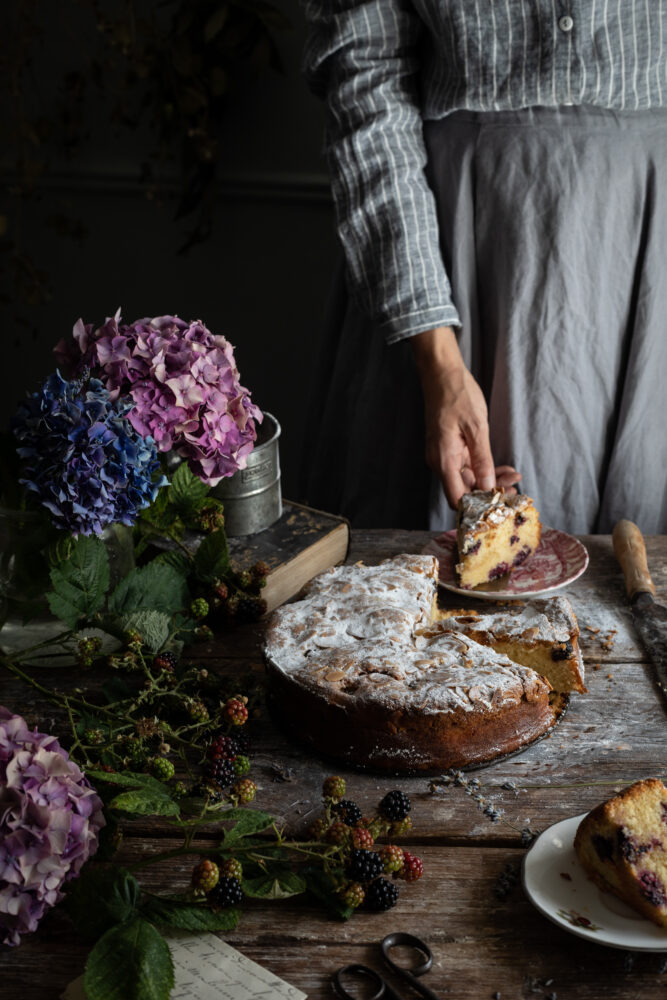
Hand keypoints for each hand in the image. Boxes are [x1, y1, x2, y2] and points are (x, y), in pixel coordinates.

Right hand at [410, 326, 520, 508]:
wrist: (442, 374)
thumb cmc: (458, 396)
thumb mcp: (477, 428)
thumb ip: (483, 460)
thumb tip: (488, 487)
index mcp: (444, 460)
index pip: (457, 498)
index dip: (478, 507)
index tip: (499, 504)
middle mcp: (440, 462)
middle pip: (464, 490)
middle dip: (489, 492)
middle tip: (514, 490)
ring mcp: (444, 455)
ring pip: (467, 479)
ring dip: (489, 480)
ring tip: (514, 476)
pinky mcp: (449, 448)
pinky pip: (466, 466)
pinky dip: (483, 468)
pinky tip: (502, 467)